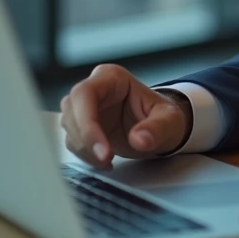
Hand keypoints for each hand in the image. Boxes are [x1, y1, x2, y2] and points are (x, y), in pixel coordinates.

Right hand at [59, 64, 191, 168]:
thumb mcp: (169, 121)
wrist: (161, 128)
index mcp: (112, 78)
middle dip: (85, 139)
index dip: (87, 122)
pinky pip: (73, 141)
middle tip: (106, 159)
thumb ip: (157, 128)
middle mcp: (95, 88)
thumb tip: (140, 139)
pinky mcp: (82, 126)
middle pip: (72, 110)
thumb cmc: (164, 118)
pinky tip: (104, 161)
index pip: (85, 94)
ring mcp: (85, 107)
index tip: (103, 150)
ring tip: (109, 160)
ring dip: (85, 149)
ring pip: (69, 127)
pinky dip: (85, 155)